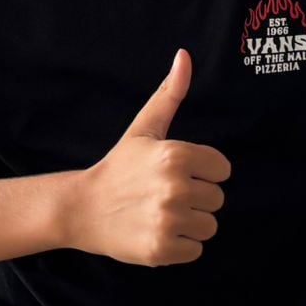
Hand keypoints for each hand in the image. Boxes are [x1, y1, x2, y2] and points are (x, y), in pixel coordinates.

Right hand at [70, 49, 230, 266]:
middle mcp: (174, 187)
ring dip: (190, 223)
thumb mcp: (145, 127)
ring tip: (161, 213)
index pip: (222, 170)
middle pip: (217, 199)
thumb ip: (170, 93)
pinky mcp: (161, 250)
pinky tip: (157, 231)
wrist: (83, 208)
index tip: (177, 173)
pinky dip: (179, 246)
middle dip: (196, 198)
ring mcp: (167, 221)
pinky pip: (195, 250)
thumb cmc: (120, 165)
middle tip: (164, 194)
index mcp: (176, 155)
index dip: (203, 172)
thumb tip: (184, 55)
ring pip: (209, 226)